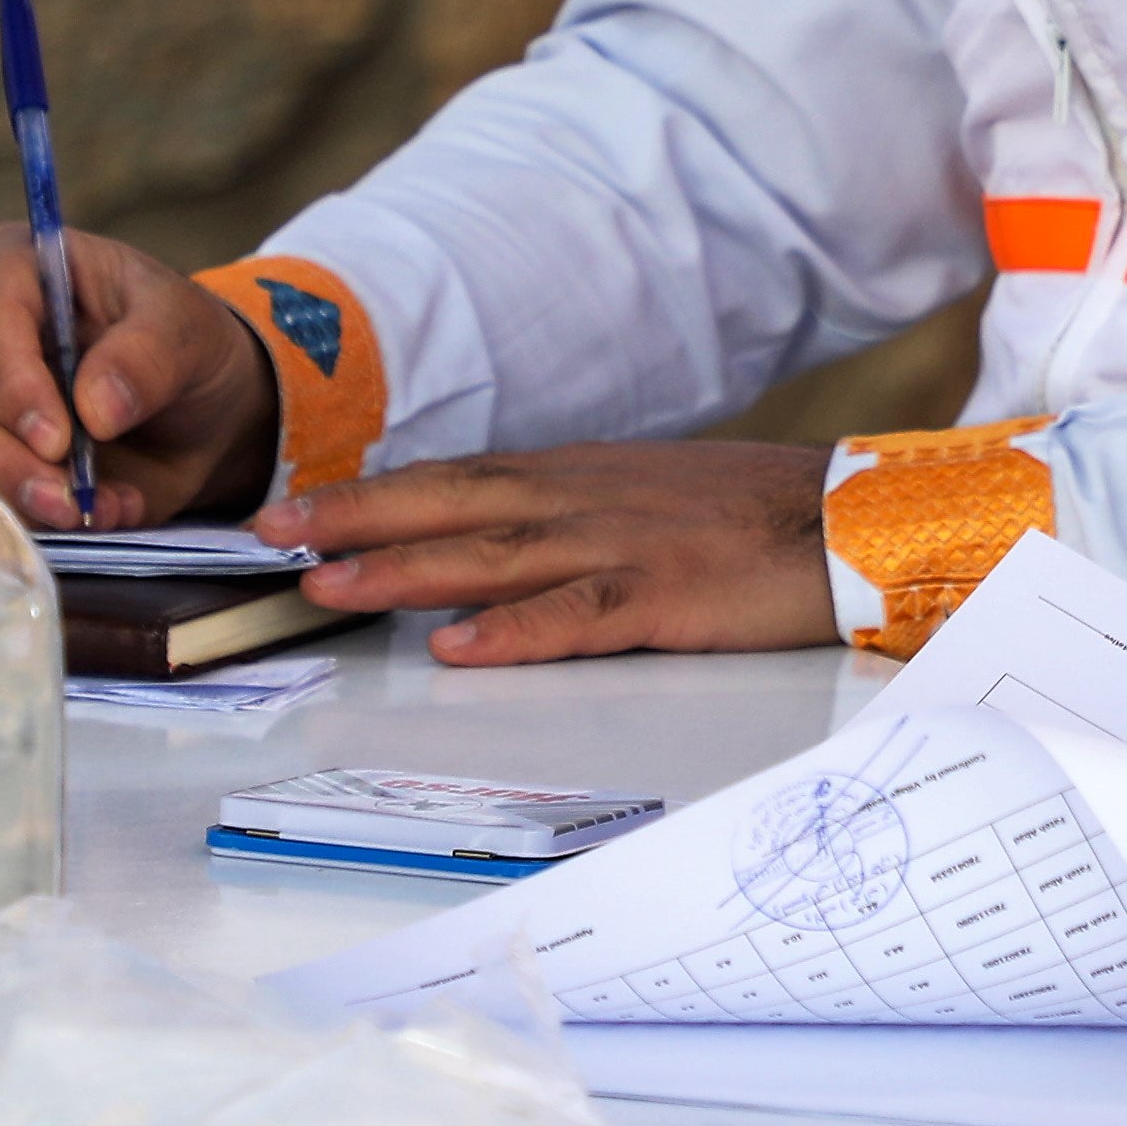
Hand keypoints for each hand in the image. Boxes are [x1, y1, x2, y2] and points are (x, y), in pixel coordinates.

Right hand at [0, 224, 276, 527]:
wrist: (201, 414)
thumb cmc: (185, 344)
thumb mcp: (188, 331)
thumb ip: (149, 355)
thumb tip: (96, 407)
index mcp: (17, 268)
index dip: (13, 381)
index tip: (55, 438)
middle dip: (7, 455)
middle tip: (63, 495)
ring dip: (18, 492)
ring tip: (81, 509)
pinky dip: (37, 514)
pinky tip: (94, 513)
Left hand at [265, 443, 836, 662]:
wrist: (856, 520)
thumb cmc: (755, 519)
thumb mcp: (646, 501)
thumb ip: (568, 519)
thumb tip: (487, 544)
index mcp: (580, 478)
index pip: (456, 480)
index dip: (370, 495)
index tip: (292, 509)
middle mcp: (587, 499)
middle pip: (453, 503)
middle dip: (357, 517)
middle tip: (270, 534)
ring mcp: (626, 544)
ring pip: (497, 553)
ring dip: (407, 568)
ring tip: (330, 586)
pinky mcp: (671, 596)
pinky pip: (582, 614)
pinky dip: (517, 630)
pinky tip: (459, 647)